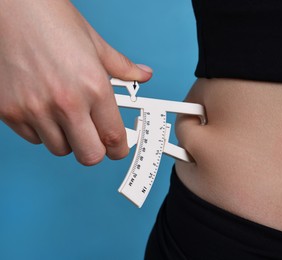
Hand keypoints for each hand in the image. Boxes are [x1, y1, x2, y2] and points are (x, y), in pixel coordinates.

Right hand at [0, 0, 152, 164]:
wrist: (11, 7)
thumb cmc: (52, 21)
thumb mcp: (97, 44)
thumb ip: (124, 68)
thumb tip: (143, 75)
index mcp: (93, 87)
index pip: (114, 138)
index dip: (119, 149)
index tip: (118, 148)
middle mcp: (66, 103)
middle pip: (90, 155)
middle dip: (96, 150)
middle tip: (95, 137)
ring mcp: (35, 109)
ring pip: (60, 149)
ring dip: (68, 139)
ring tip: (67, 115)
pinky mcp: (9, 112)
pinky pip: (33, 139)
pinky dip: (42, 131)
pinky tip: (45, 109)